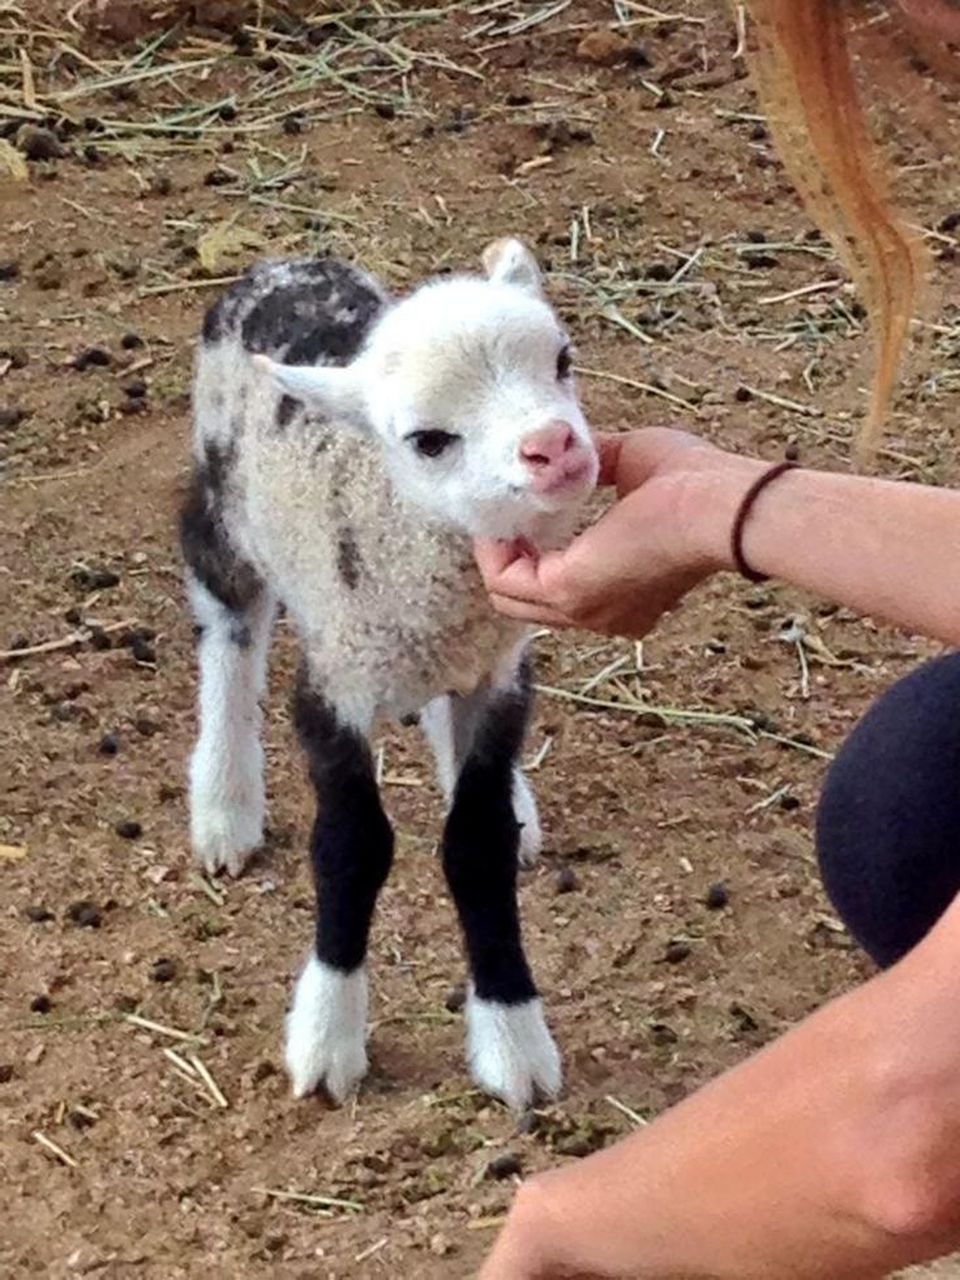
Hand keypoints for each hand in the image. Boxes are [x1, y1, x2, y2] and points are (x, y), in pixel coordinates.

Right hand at [475, 428, 763, 638]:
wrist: (719, 507)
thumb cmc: (697, 486)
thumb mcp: (632, 464)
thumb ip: (593, 464)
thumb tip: (562, 449)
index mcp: (623, 596)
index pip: (559, 588)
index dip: (532, 551)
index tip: (522, 511)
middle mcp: (601, 615)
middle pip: (525, 601)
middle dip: (505, 556)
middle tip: (500, 512)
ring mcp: (583, 611)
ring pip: (509, 596)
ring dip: (494, 551)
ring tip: (494, 508)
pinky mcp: (567, 592)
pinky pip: (507, 581)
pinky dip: (493, 551)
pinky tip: (498, 515)